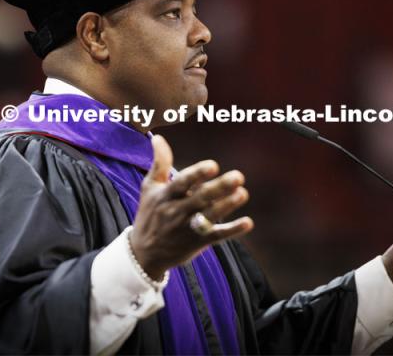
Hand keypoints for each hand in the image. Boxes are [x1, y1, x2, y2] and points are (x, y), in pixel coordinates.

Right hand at [130, 134, 253, 280]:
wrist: (145, 254)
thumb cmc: (150, 214)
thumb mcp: (150, 188)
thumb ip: (159, 163)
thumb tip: (159, 138)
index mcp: (166, 196)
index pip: (182, 183)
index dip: (197, 175)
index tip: (213, 165)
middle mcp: (177, 211)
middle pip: (201, 198)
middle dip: (220, 188)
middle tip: (238, 176)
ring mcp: (188, 228)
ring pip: (210, 216)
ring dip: (228, 206)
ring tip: (243, 193)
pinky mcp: (198, 243)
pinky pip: (217, 237)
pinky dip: (232, 230)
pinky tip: (248, 223)